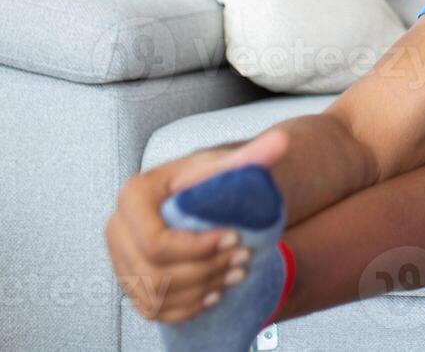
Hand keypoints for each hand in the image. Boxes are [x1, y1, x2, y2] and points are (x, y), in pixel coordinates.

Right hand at [105, 130, 287, 323]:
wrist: (200, 197)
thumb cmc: (210, 179)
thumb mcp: (227, 164)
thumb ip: (252, 155)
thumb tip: (280, 142)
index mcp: (134, 196)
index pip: (155, 241)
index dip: (197, 248)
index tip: (233, 238)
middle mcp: (118, 229)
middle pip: (155, 272)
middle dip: (205, 269)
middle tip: (242, 258)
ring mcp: (121, 259)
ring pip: (156, 293)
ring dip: (201, 288)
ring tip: (235, 273)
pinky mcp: (132, 282)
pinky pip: (153, 308)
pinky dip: (186, 306)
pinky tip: (213, 292)